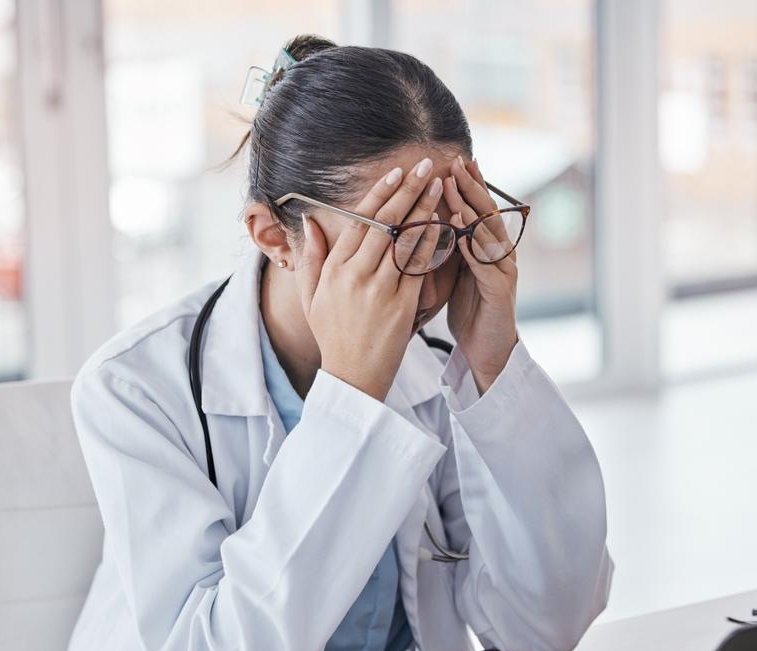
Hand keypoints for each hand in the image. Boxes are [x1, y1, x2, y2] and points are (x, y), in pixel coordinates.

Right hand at [295, 158, 445, 401]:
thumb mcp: (311, 298)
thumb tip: (311, 223)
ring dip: (425, 209)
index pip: (359, 221)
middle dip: (407, 191)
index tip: (395, 173)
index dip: (379, 194)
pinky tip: (445, 223)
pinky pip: (419, 266)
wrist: (352, 378)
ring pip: (405, 240)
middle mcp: (355, 275)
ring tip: (439, 186)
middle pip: (385, 223)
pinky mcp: (401, 305)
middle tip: (426, 167)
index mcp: (333, 269)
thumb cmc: (333, 336)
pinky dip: (432, 242)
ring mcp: (379, 290)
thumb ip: (311, 258)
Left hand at [442, 155, 518, 394]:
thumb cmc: (471, 311)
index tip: (452, 161)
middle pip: (486, 212)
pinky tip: (460, 231)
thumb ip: (448, 247)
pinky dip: (472, 246)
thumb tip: (425, 220)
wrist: (488, 351)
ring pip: (487, 233)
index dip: (467, 185)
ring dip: (469, 208)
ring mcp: (502, 272)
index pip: (477, 209)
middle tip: (456, 161)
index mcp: (487, 249)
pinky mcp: (500, 292)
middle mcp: (499, 254)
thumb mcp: (455, 274)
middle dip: (471, 186)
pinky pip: (485, 264)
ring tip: (453, 187)